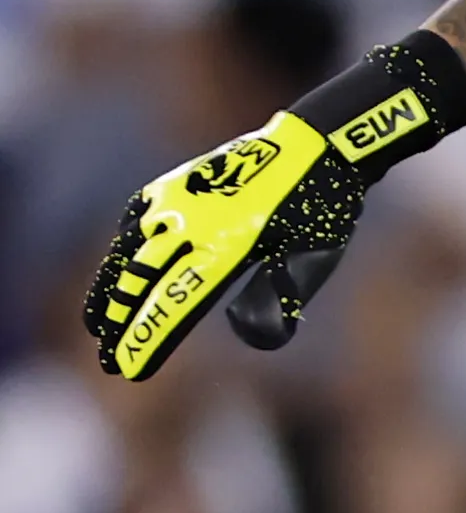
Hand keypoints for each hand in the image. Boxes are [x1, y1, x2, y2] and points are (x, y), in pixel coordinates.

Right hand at [84, 116, 370, 380]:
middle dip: (120, 323)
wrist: (318, 144)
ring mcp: (179, 199)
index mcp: (227, 245)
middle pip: (140, 281)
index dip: (146, 338)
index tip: (125, 368)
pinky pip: (135, 218)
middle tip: (106, 358)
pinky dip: (120, 248)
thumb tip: (250, 333)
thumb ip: (280, 293)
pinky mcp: (176, 183)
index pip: (173, 303)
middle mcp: (192, 221)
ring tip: (95, 324)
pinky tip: (115, 267)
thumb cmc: (323, 207)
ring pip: (127, 251)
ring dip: (109, 290)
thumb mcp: (314, 255)